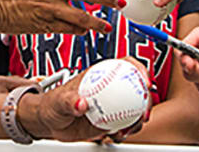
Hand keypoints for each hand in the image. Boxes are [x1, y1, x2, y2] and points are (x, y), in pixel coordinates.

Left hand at [18, 58, 149, 141]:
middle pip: (137, 87)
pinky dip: (129, 129)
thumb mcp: (59, 100)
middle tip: (143, 114)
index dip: (140, 70)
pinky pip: (127, 123)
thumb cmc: (53, 104)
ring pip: (136, 107)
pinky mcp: (112, 119)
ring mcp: (113, 103)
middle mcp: (110, 87)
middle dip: (147, 100)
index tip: (144, 83)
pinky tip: (121, 134)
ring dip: (139, 118)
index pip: (126, 65)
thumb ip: (69, 101)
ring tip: (130, 128)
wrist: (51, 122)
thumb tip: (81, 103)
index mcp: (101, 74)